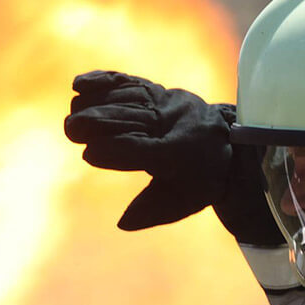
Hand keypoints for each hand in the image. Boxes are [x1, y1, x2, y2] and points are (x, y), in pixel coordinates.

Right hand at [65, 70, 231, 229]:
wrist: (232, 144)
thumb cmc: (202, 179)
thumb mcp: (184, 202)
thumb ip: (153, 211)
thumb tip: (122, 224)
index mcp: (180, 155)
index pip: (142, 150)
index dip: (114, 151)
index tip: (89, 154)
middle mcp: (173, 125)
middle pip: (130, 119)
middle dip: (97, 123)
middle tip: (72, 130)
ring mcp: (166, 104)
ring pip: (127, 98)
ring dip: (97, 104)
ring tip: (74, 114)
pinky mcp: (160, 92)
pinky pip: (131, 82)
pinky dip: (104, 80)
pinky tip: (80, 84)